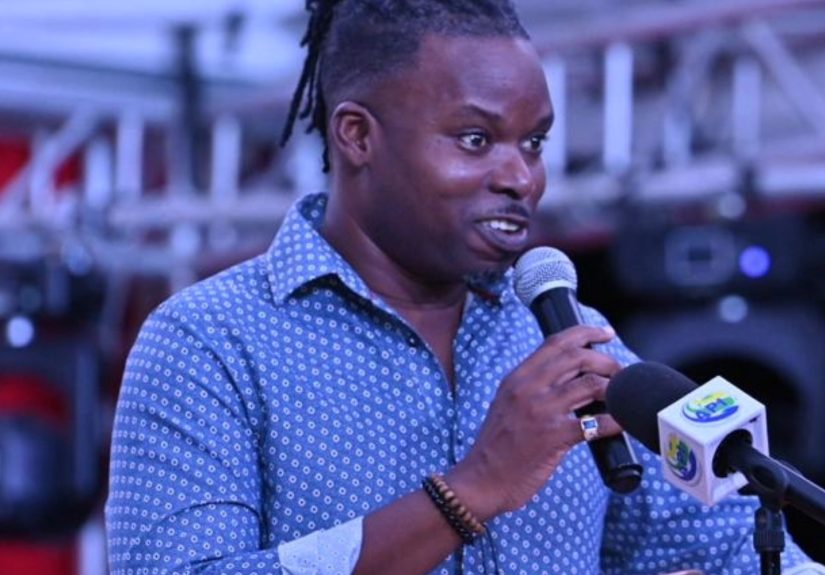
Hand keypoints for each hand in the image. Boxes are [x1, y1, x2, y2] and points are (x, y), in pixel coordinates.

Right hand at [447, 325, 622, 520]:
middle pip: (578, 358)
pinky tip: (622, 423)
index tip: (605, 333)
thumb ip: (531, 386)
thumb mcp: (507, 403)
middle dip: (607, 360)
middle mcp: (529, 388)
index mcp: (517, 377)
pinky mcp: (553, 437)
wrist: (482, 478)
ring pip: (591, 385)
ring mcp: (541, 412)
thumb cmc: (497, 445)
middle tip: (620, 370)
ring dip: (615, 387)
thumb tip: (567, 375)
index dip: (585, 333)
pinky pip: (595, 423)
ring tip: (623, 395)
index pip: (556, 343)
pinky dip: (615, 421)